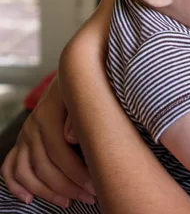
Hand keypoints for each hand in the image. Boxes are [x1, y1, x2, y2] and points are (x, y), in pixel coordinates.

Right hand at [0, 77, 95, 207]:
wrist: (74, 73)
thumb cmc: (86, 85)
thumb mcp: (86, 94)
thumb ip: (79, 115)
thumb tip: (71, 138)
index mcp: (48, 115)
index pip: (59, 153)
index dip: (76, 173)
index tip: (94, 186)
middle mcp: (32, 126)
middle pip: (44, 166)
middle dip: (67, 186)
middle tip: (89, 197)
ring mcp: (25, 134)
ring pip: (27, 171)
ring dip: (46, 191)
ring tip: (68, 201)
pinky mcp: (22, 140)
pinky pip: (10, 166)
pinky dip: (16, 185)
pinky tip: (29, 198)